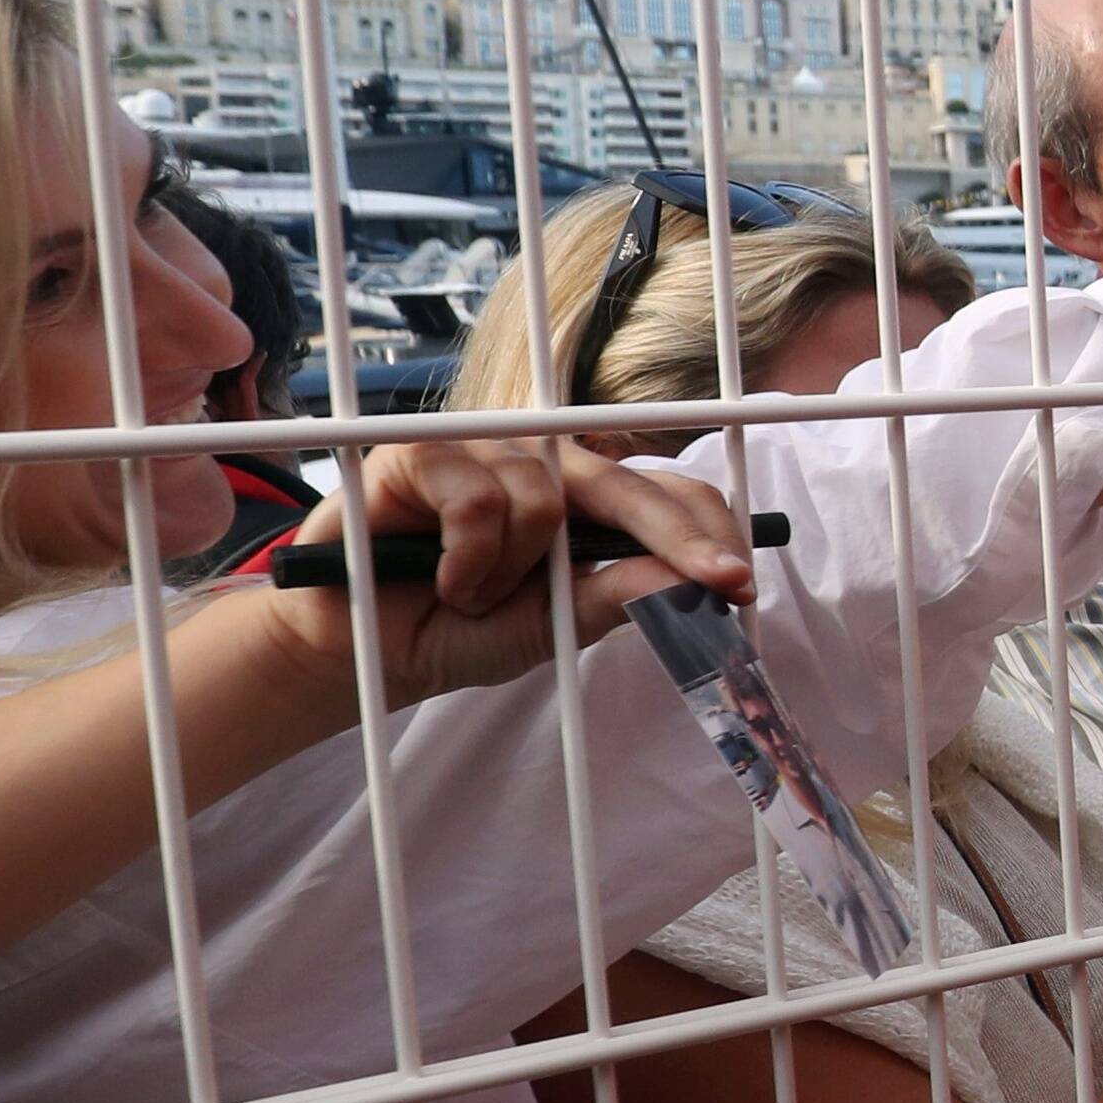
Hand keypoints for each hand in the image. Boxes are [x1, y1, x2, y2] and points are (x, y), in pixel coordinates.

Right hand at [263, 437, 756, 707]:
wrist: (361, 650)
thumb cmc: (455, 631)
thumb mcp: (551, 627)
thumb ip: (611, 598)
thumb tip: (684, 581)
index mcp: (582, 503)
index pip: (664, 496)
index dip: (708, 532)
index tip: (741, 583)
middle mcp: (542, 466)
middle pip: (630, 484)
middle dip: (677, 537)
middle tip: (719, 581)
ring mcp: (485, 451)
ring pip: (546, 500)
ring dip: (513, 572)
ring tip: (473, 595)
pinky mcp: (422, 453)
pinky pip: (479, 499)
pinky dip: (468, 556)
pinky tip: (444, 577)